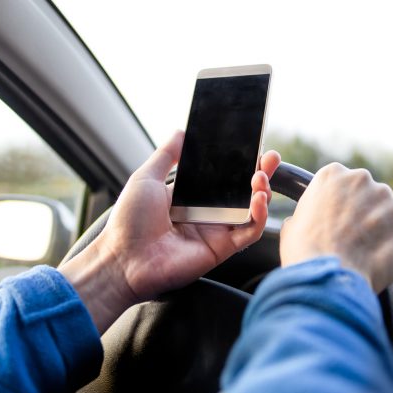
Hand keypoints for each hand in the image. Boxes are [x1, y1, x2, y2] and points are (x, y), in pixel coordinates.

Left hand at [60, 131, 280, 331]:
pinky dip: (259, 217)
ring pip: (250, 210)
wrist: (122, 260)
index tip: (250, 147)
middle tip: (269, 158)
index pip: (221, 176)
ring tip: (260, 177)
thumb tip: (181, 131)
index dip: (238, 163)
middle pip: (241, 191)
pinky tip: (258, 199)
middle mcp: (205, 213)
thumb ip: (166, 155)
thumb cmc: (128, 222)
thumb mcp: (146, 178)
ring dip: (262, 192)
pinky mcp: (221, 249)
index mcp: (189, 196)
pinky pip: (248, 233)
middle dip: (259, 173)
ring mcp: (215, 231)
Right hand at [279, 162, 392, 292]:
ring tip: (366, 248)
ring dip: (379, 224)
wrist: (328, 274)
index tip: (337, 221)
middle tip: (353, 236)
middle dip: (362, 211)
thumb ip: (308, 215)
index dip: (340, 204)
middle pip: (366, 192)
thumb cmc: (305, 252)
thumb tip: (304, 223)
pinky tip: (378, 252)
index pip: (342, 183)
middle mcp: (359, 177)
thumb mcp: (293, 225)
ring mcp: (383, 194)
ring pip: (385, 208)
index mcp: (331, 174)